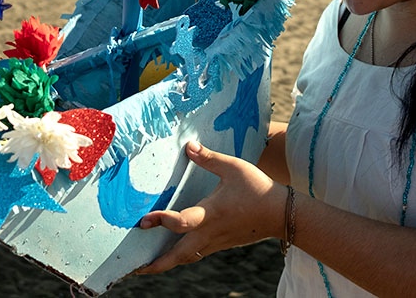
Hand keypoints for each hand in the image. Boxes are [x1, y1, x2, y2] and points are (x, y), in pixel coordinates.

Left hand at [132, 141, 286, 274]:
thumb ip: (209, 158)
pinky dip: (181, 256)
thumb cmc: (258, 189)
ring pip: (186, 258)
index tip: (144, 221)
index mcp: (211, 214)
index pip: (181, 222)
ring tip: (146, 266)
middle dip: (155, 264)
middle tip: (133, 268)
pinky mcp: (221, 243)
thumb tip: (189, 146)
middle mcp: (210, 233)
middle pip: (178, 256)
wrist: (282, 214)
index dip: (162, 221)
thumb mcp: (234, 168)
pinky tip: (173, 252)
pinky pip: (196, 254)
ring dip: (166, 263)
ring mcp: (215, 242)